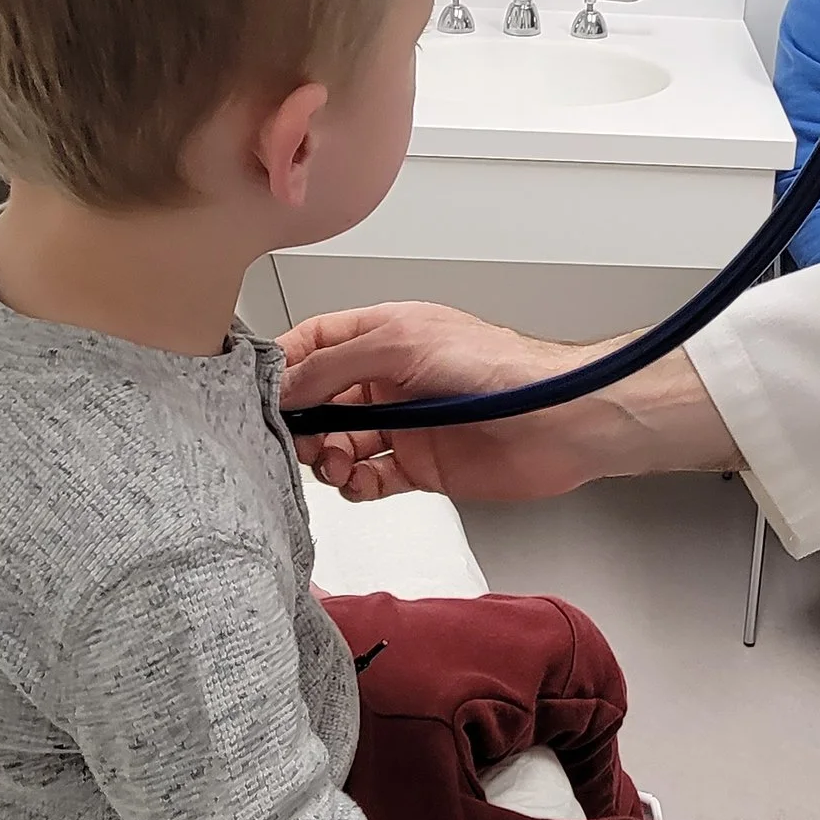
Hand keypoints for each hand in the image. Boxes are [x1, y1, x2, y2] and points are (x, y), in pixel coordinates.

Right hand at [279, 302, 736, 501]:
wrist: (559, 422)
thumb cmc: (499, 369)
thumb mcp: (402, 344)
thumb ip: (336, 362)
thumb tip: (284, 382)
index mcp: (385, 335)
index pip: (315, 344)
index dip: (284, 366)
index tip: (259, 393)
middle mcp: (390, 378)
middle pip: (319, 400)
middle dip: (299, 421)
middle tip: (297, 440)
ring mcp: (404, 424)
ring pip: (339, 443)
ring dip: (326, 457)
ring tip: (337, 463)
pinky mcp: (421, 467)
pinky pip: (369, 479)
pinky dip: (355, 485)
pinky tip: (360, 481)